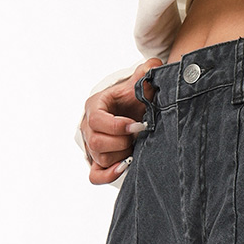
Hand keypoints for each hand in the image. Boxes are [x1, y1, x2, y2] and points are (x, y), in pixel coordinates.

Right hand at [81, 57, 162, 183]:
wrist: (129, 113)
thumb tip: (154, 67)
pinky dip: (108, 174)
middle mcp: (88, 127)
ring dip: (121, 155)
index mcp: (95, 106)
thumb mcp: (138, 84)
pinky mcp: (97, 162)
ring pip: (100, 158)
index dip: (117, 126)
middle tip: (138, 136)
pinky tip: (124, 167)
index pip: (97, 120)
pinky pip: (95, 176)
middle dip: (121, 142)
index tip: (137, 126)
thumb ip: (145, 73)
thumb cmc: (132, 99)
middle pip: (97, 142)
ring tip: (134, 146)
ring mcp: (91, 146)